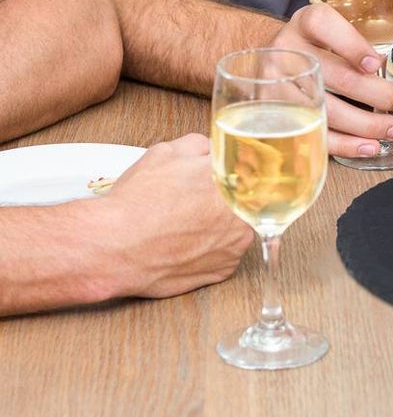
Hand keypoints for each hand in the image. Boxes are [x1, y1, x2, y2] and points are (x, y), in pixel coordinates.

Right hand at [99, 135, 252, 299]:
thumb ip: (200, 146)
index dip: (232, 171)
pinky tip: (187, 243)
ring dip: (220, 224)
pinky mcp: (224, 270)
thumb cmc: (138, 202)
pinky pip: (226, 253)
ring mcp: (237, 244)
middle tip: (197, 200)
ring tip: (187, 223)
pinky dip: (211, 248)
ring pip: (237, 227)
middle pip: (247, 198)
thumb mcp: (167, 152)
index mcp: (238, 179)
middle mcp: (245, 211)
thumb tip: (212, 150)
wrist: (114, 247)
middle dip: (227, 196)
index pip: (253, 168)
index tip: (221, 175)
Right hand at [272, 1, 392, 159]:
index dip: (353, 47)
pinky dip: (345, 144)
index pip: (326, 26)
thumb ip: (353, 42)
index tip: (377, 65)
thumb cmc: (313, 43)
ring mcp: (277, 85)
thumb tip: (382, 69)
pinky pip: (314, 133)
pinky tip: (368, 146)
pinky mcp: (275, 115)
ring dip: (366, 124)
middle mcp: (287, 51)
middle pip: (336, 76)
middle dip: (376, 93)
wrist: (272, 59)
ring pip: (327, 110)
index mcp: (305, 23)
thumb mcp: (330, 29)